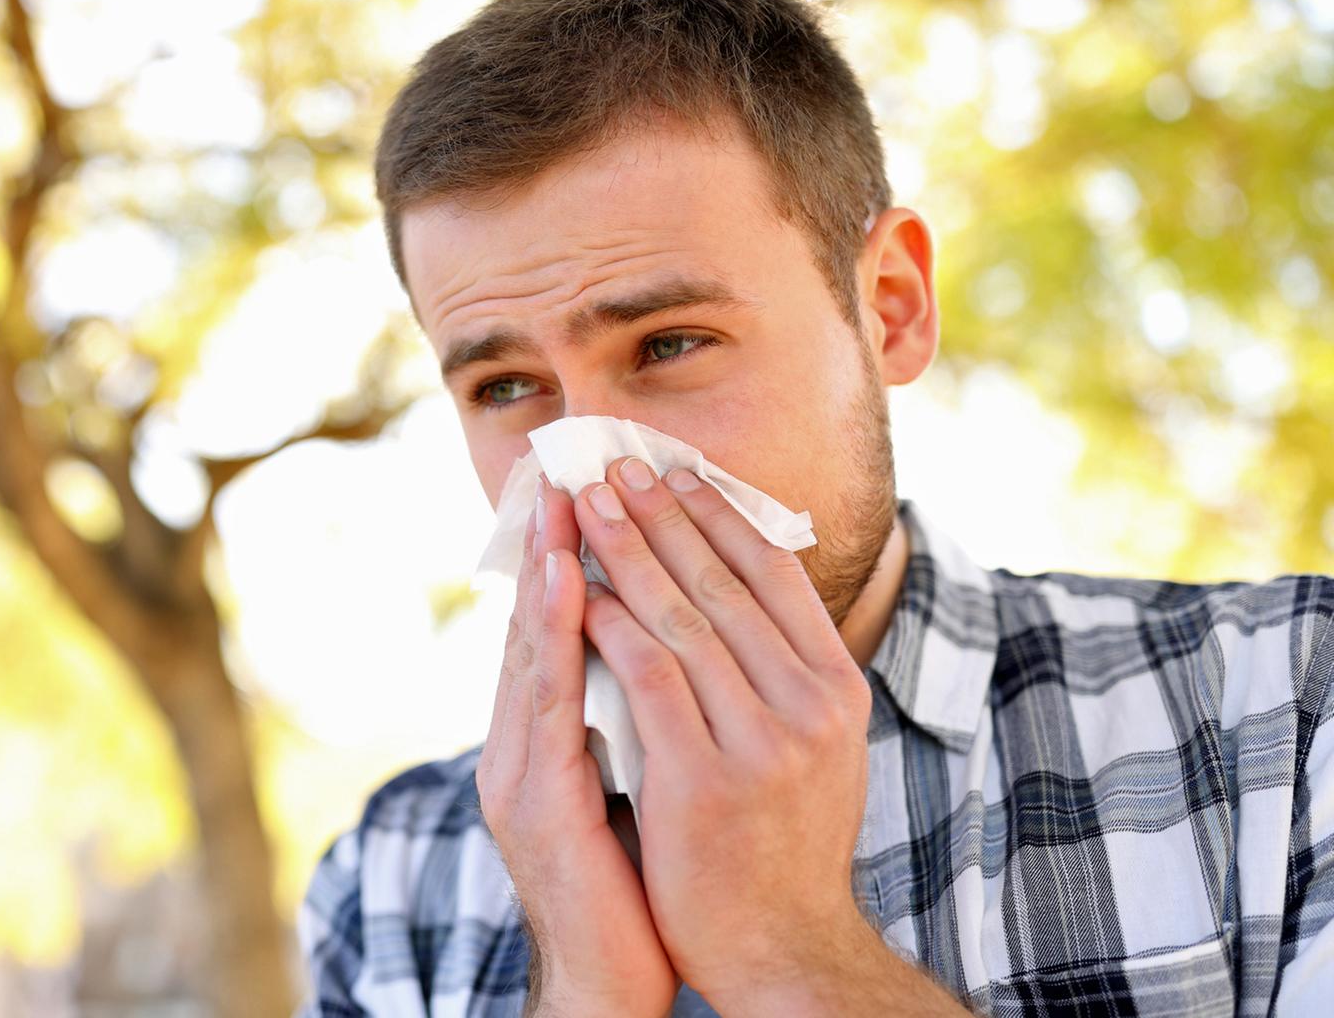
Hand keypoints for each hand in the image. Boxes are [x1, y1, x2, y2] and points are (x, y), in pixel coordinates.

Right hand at [475, 474, 678, 1017]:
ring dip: (547, 567)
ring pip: (533, 648)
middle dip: (550, 542)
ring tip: (563, 497)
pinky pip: (549, 701)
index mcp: (545, 741)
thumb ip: (635, 723)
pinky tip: (573, 585)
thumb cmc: (633, 889)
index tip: (586, 489)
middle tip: (566, 464)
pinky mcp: (534, 801)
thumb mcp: (635, 787)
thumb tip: (668, 659)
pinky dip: (558, 634)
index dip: (565, 558)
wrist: (609, 982)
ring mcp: (520, 771)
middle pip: (534, 624)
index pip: (557, 630)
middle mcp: (521, 745)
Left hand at [569, 456, 874, 1008]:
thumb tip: (752, 591)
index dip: (719, 514)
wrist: (783, 948)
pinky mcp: (706, 777)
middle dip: (662, 514)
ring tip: (586, 506)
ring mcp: (763, 741)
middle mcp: (811, 705)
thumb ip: (786, 674)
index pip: (775, 574)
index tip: (675, 469)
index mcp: (837, 688)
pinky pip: (648, 676)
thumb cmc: (782, 844)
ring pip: (681, 617)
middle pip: (724, 581)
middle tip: (614, 464)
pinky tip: (576, 590)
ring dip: (627, 551)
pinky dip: (609, 625)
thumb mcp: (812, 747)